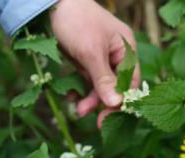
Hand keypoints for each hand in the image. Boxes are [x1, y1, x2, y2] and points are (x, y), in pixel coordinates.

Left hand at [49, 0, 139, 127]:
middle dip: (104, 102)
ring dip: (90, 99)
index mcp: (126, 49)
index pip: (131, 81)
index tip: (110, 118)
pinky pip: (87, 81)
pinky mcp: (85, 61)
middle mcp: (116, 55)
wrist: (53, 6)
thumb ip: (103, 79)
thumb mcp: (91, 53)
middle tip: (93, 120)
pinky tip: (72, 97)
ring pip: (100, 86)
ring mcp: (100, 58)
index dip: (123, 101)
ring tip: (78, 110)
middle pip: (116, 86)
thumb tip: (116, 103)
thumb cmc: (78, 23)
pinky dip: (81, 90)